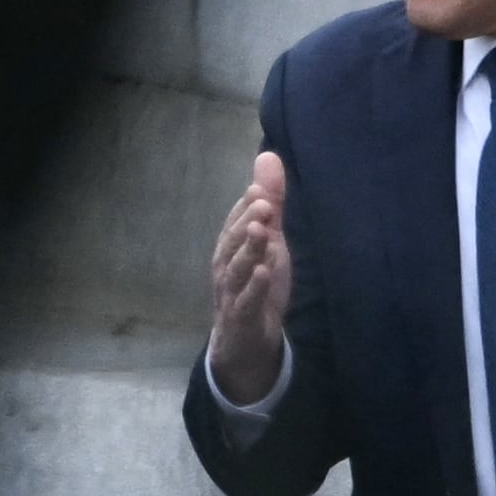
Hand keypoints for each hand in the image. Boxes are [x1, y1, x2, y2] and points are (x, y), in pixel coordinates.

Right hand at [207, 151, 292, 405]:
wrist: (247, 340)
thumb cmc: (257, 284)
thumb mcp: (269, 241)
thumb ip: (270, 202)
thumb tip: (269, 155)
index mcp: (230, 248)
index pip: (234, 222)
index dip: (245, 206)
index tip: (259, 189)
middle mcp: (226, 267)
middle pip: (232, 242)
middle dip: (246, 222)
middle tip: (263, 204)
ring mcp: (232, 293)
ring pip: (237, 269)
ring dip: (248, 250)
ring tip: (262, 232)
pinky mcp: (242, 317)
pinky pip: (246, 301)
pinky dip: (254, 287)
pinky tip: (264, 272)